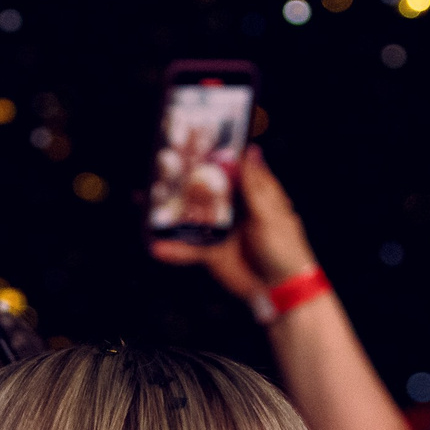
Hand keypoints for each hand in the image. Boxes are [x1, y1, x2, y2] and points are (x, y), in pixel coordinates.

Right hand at [149, 143, 316, 304]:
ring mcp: (223, 231)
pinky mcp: (213, 254)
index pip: (236, 168)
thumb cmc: (285, 250)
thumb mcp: (270, 214)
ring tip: (145, 200)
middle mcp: (237, 210)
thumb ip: (254, 186)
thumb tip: (251, 152)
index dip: (220, 154)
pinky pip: (190, 250)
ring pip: (193, 217)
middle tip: (161, 165)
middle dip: (186, 179)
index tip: (199, 139)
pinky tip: (156, 247)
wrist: (281, 291)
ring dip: (171, 211)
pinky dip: (174, 250)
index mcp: (255, 195)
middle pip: (208, 189)